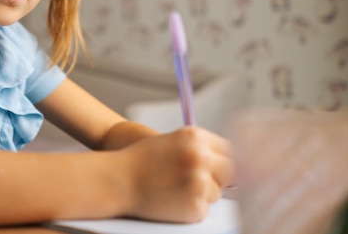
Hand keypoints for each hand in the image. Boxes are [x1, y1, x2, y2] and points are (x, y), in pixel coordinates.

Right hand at [120, 126, 234, 222]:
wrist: (117, 179)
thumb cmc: (141, 160)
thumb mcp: (173, 141)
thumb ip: (199, 147)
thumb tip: (228, 161)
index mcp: (196, 137)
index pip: (229, 150)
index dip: (222, 161)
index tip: (217, 169)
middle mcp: (201, 157)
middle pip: (230, 171)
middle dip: (217, 178)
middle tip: (197, 182)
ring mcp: (199, 182)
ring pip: (216, 192)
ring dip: (202, 194)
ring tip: (175, 189)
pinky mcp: (195, 205)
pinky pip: (204, 209)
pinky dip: (190, 209)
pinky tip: (171, 200)